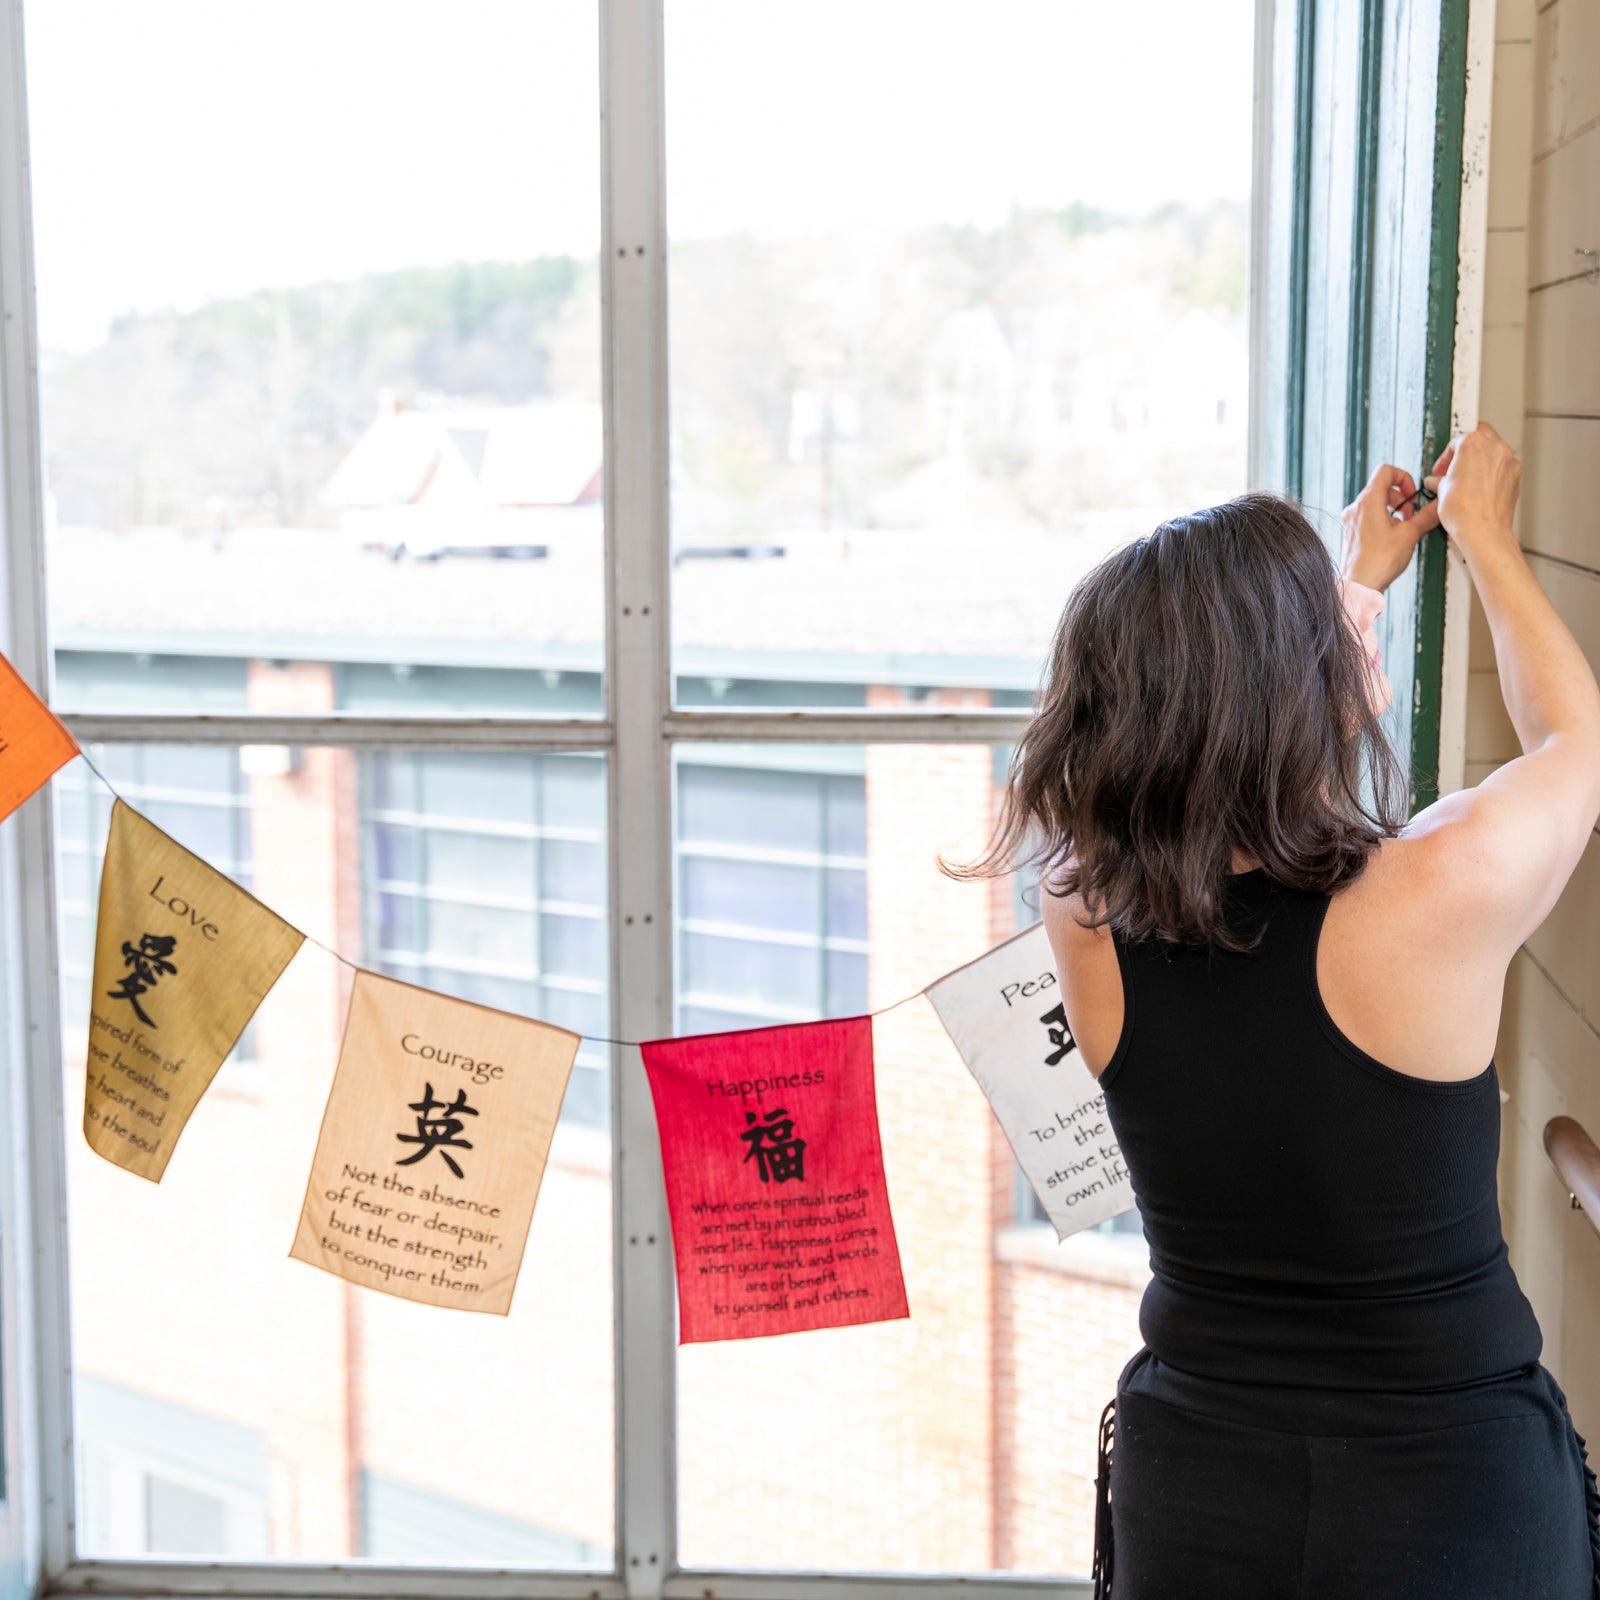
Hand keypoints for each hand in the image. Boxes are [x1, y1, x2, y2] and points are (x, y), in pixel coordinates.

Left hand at [1339, 463, 1440, 590]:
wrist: (1359, 585)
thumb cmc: (1379, 561)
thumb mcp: (1410, 534)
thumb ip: (1426, 516)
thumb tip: (1438, 506)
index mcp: (1368, 501)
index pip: (1386, 470)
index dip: (1404, 477)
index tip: (1413, 495)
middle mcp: (1355, 508)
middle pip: (1381, 487)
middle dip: (1401, 497)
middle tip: (1411, 514)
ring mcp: (1351, 521)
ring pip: (1376, 503)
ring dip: (1394, 510)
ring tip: (1404, 527)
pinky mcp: (1351, 533)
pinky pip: (1369, 518)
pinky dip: (1384, 521)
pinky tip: (1393, 537)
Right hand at [1421, 421, 1520, 554]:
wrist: (1483, 531)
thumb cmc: (1464, 512)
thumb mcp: (1441, 491)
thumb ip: (1440, 480)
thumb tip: (1438, 481)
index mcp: (1473, 444)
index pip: (1457, 440)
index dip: (1446, 456)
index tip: (1441, 469)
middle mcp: (1495, 448)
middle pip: (1480, 436)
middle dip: (1467, 449)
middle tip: (1455, 465)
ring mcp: (1508, 461)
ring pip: (1493, 451)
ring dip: (1481, 460)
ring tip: (1467, 479)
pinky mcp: (1515, 476)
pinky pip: (1502, 467)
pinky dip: (1492, 473)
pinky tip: (1479, 489)